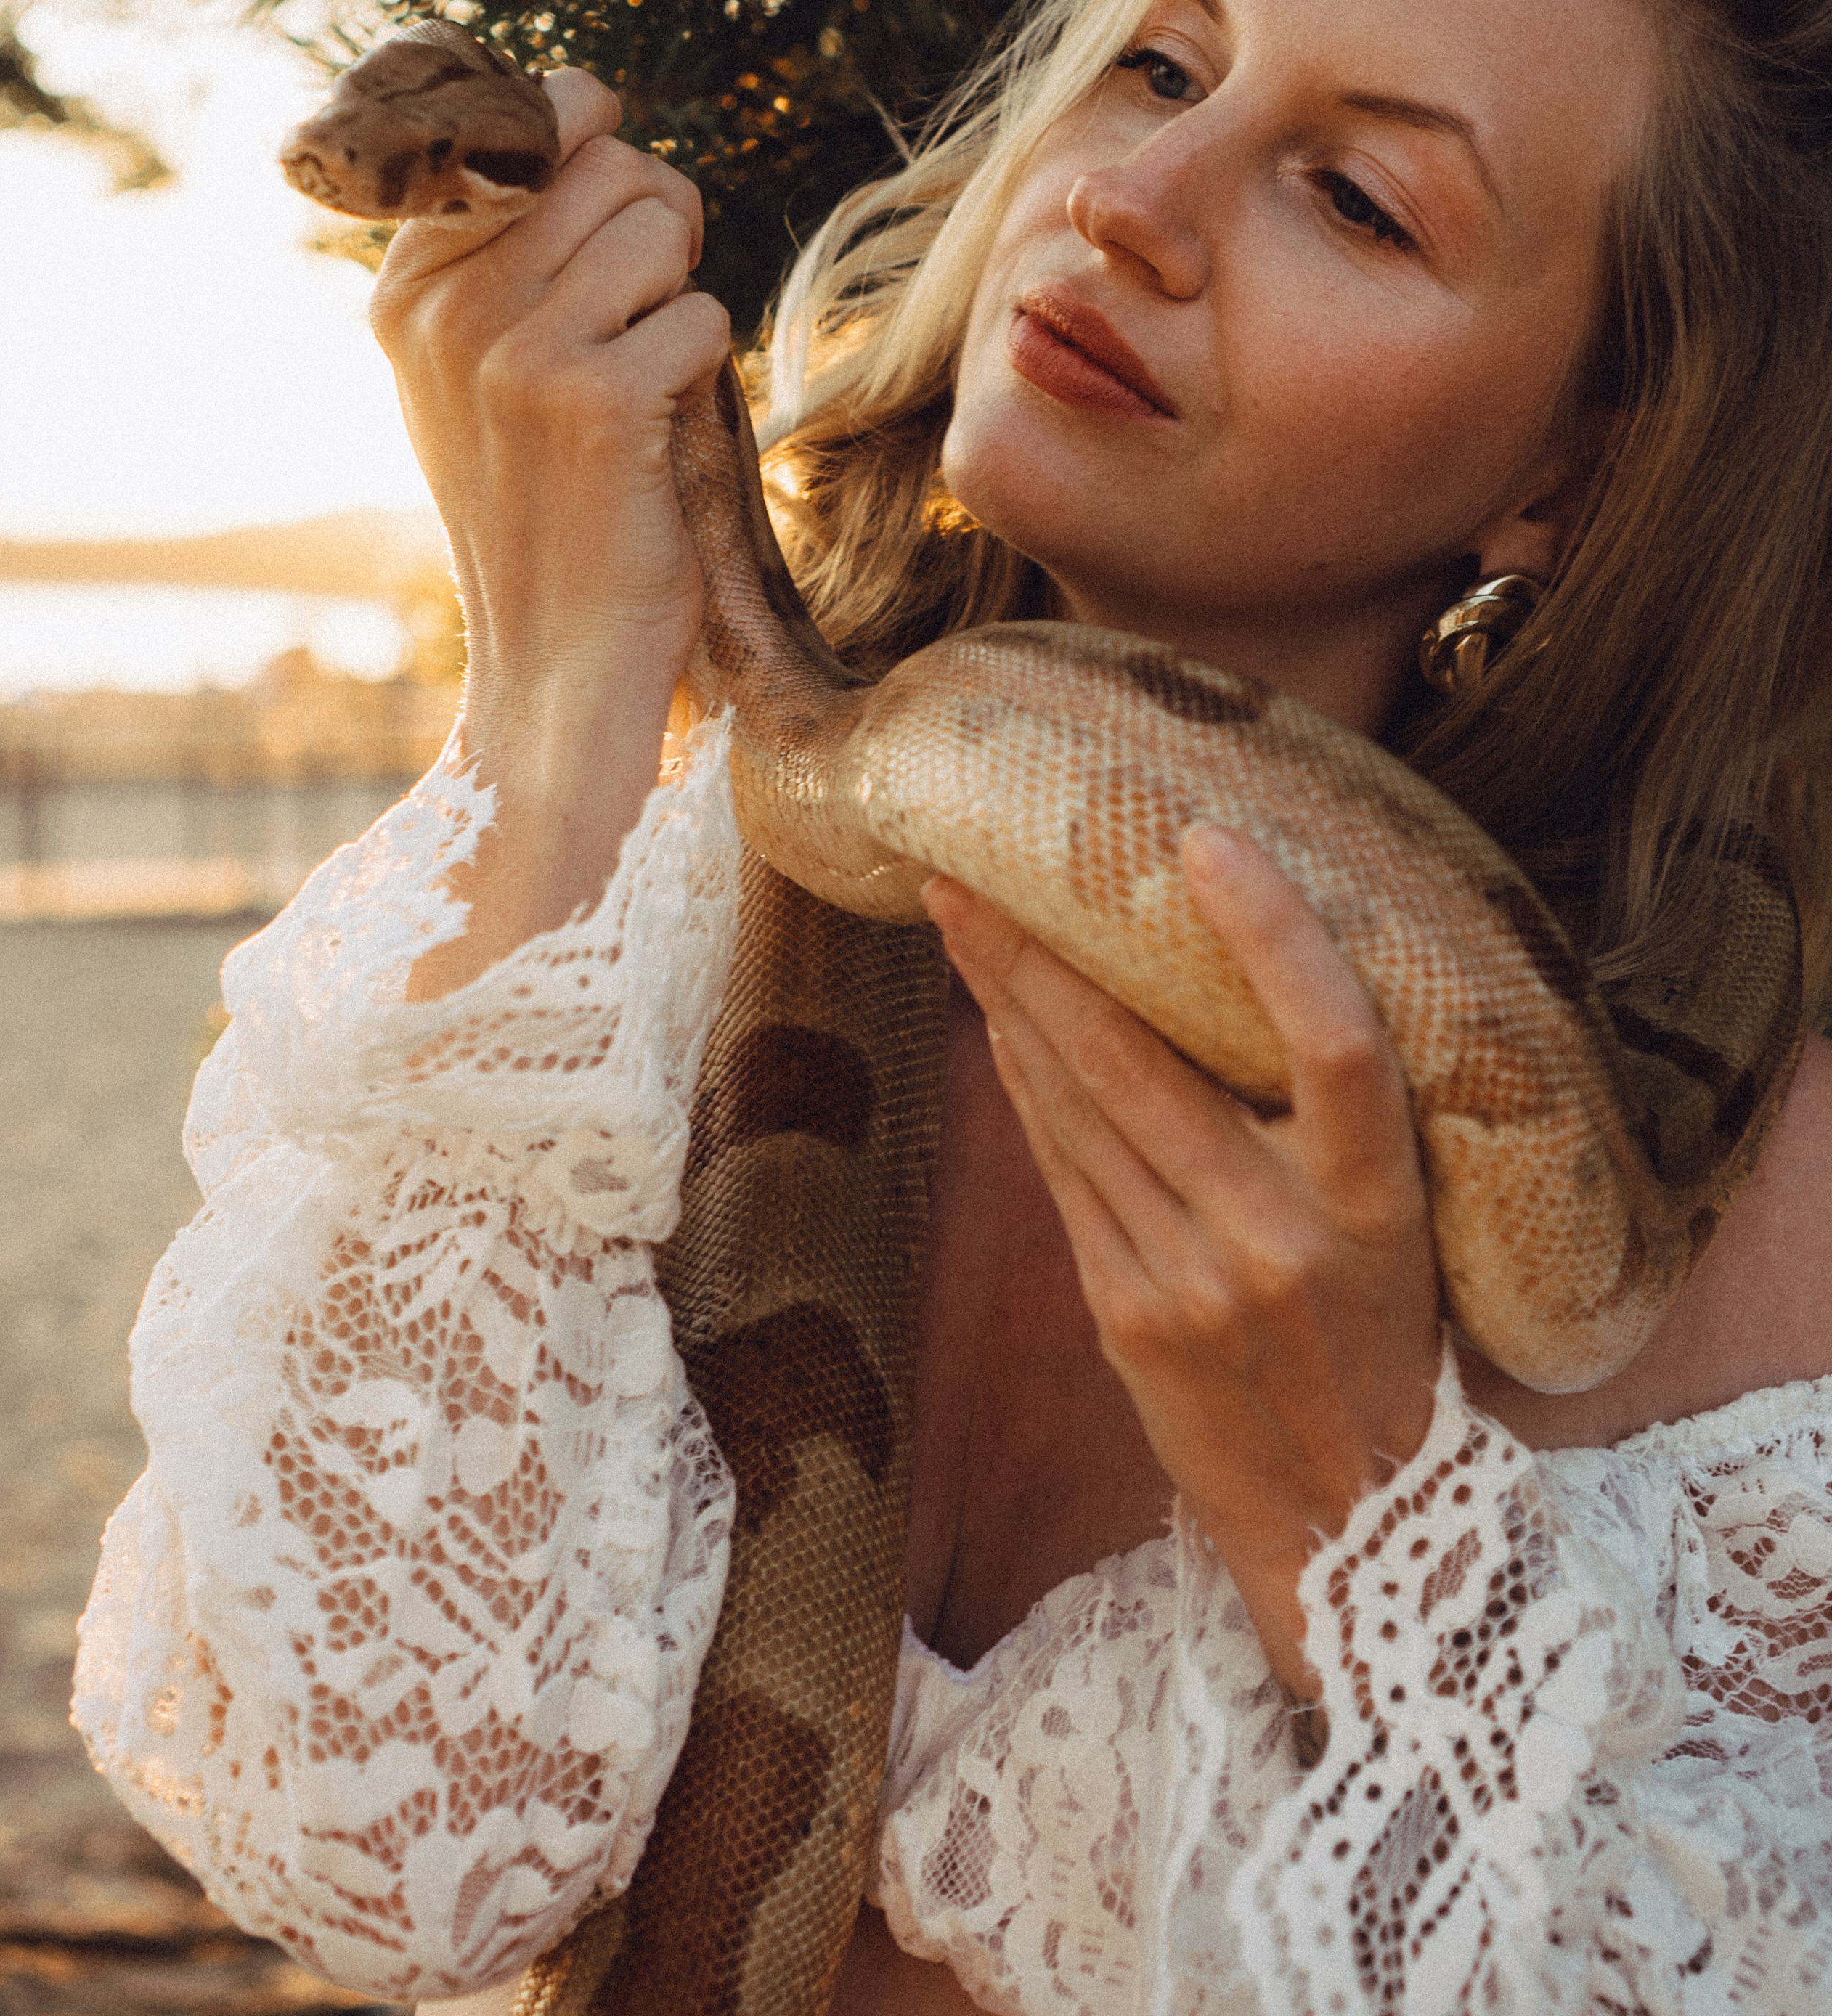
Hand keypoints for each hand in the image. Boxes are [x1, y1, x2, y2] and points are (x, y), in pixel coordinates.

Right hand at [370, 69, 730, 731]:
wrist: (557, 653)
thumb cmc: (548, 497)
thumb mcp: (484, 361)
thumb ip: (511, 237)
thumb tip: (590, 96)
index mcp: (408, 284)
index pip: (517, 121)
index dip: (594, 148)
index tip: (604, 223)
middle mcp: (446, 306)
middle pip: (608, 160)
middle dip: (659, 220)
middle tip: (645, 309)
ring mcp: (513, 351)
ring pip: (660, 223)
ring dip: (682, 294)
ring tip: (646, 372)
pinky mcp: (593, 401)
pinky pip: (699, 314)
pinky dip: (703, 370)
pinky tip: (657, 431)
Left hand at [921, 825, 1441, 1701]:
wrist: (1348, 1521)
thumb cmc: (1385, 1341)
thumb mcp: (1403, 1228)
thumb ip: (1331, 1125)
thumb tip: (1225, 967)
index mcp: (1378, 1202)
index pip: (1334, 1042)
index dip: (1274, 937)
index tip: (1210, 842)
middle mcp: (1280, 1237)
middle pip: (1141, 1063)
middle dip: (1042, 958)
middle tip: (971, 869)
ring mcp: (1191, 1282)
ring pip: (1077, 1111)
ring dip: (1009, 1009)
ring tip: (962, 924)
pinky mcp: (1126, 1318)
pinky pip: (1062, 1174)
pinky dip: (1026, 1090)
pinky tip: (998, 1029)